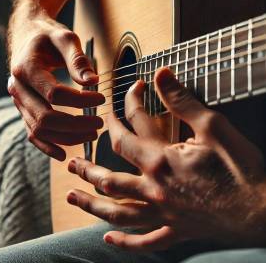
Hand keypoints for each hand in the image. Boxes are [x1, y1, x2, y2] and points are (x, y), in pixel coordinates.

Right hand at [7, 10, 104, 160]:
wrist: (27, 35)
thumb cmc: (48, 35)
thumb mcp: (65, 37)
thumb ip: (78, 59)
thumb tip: (92, 83)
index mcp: (26, 68)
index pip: (54, 94)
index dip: (80, 101)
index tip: (101, 99)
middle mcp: (17, 87)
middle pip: (45, 118)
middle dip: (75, 125)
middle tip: (99, 124)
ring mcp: (17, 101)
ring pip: (39, 129)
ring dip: (66, 137)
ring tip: (91, 135)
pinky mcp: (22, 109)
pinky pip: (32, 133)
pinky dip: (47, 145)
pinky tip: (64, 154)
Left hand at [67, 67, 265, 250]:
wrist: (265, 210)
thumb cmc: (241, 167)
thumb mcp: (212, 126)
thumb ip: (182, 101)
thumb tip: (162, 75)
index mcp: (160, 160)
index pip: (127, 131)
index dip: (124, 108)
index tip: (128, 92)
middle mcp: (154, 188)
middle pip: (108, 177)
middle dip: (87, 167)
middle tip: (71, 161)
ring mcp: (163, 213)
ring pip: (118, 211)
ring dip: (92, 204)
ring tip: (72, 197)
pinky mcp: (177, 231)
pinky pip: (146, 241)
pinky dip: (126, 242)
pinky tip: (108, 238)